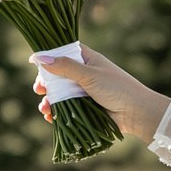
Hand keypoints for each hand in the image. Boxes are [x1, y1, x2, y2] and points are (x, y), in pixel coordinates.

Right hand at [35, 43, 166, 144]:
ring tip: (45, 109)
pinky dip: (57, 113)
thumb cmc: (116, 88)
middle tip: (39, 89)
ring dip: (49, 101)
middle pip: (58, 75)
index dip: (48, 57)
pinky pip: (67, 109)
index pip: (63, 53)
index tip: (33, 62)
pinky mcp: (86, 109)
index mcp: (87, 59)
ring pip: (60, 94)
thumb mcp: (89, 74)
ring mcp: (84, 92)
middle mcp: (85, 74)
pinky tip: (51, 117)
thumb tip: (39, 57)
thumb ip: (65, 67)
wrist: (136, 113)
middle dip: (46, 83)